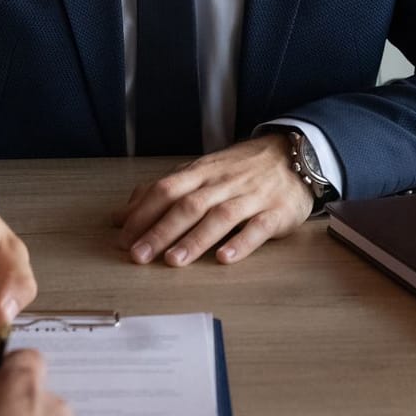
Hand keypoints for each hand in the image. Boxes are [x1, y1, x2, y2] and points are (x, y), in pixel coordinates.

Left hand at [110, 134, 313, 266]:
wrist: (295, 155)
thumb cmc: (241, 170)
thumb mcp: (201, 173)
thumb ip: (163, 192)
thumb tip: (121, 216)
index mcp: (202, 173)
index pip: (166, 190)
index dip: (143, 214)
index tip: (123, 239)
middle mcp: (223, 183)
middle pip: (188, 205)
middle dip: (161, 231)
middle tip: (139, 256)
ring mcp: (251, 197)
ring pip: (219, 216)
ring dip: (194, 239)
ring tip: (173, 261)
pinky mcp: (276, 212)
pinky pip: (257, 227)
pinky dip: (240, 243)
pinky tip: (224, 258)